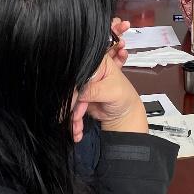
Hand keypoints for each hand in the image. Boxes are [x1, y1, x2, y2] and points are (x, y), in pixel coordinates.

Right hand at [70, 18, 131, 141]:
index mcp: (98, 62)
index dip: (75, 86)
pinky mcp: (79, 99)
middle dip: (72, 105)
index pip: (81, 71)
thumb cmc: (124, 96)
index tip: (74, 99)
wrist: (123, 113)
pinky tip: (78, 130)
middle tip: (74, 116)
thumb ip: (95, 90)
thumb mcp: (112, 91)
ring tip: (78, 127)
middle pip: (72, 87)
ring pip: (70, 101)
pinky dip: (74, 122)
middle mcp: (88, 73)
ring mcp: (83, 87)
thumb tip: (79, 93)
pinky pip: (71, 110)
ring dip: (73, 117)